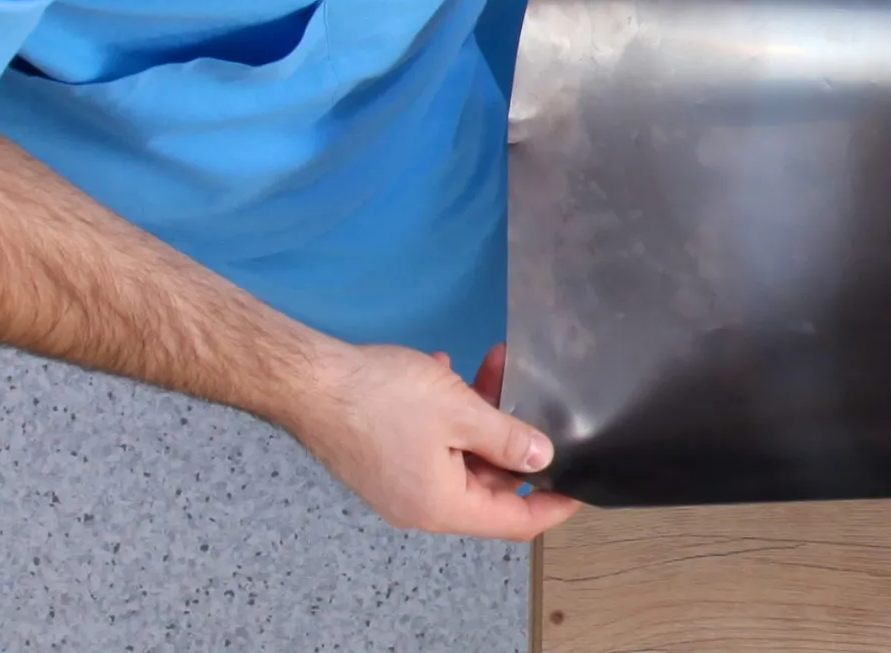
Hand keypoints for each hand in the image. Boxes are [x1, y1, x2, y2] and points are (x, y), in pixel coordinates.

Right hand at [273, 339, 576, 539]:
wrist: (308, 381)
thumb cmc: (382, 397)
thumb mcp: (462, 411)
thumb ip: (508, 439)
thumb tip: (543, 459)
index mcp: (442, 507)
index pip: (514, 522)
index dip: (553, 504)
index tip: (582, 484)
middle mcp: (419, 506)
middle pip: (489, 485)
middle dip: (513, 439)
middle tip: (530, 393)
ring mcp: (398, 485)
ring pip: (461, 457)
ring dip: (481, 415)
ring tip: (490, 367)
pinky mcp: (383, 461)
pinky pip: (433, 445)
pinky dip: (449, 414)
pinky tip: (447, 373)